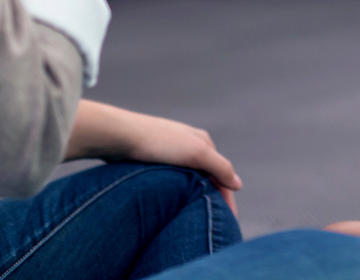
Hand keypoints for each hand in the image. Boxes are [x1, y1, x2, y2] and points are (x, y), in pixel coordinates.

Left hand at [65, 101, 242, 214]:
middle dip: (214, 196)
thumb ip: (220, 167)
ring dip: (196, 195)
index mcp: (203, 141)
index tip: (228, 221)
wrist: (120, 135)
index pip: (222, 173)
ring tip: (195, 217)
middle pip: (207, 175)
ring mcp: (171, 150)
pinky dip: (180, 191)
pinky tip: (174, 202)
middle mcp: (189, 144)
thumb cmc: (158, 142)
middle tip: (213, 223)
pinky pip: (174, 178)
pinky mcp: (153, 158)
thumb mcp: (196, 153)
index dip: (227, 197)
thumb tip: (238, 184)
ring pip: (190, 177)